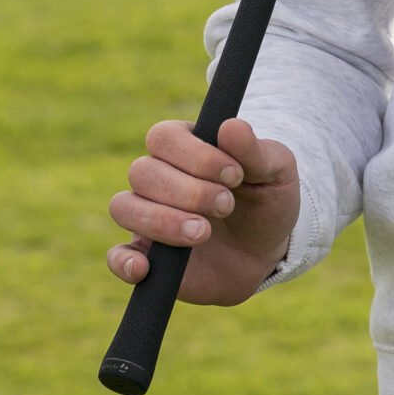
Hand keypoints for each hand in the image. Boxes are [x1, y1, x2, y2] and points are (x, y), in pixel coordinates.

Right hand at [106, 118, 300, 306]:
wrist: (267, 250)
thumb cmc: (267, 200)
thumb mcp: (276, 172)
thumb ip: (255, 150)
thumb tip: (230, 126)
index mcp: (184, 147)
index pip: (163, 137)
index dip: (195, 155)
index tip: (235, 175)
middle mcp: (158, 179)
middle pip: (142, 172)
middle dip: (187, 191)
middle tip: (226, 206)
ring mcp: (147, 217)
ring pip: (125, 208)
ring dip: (162, 221)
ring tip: (202, 233)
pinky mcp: (147, 257)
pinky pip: (117, 258)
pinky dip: (124, 262)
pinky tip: (147, 268)